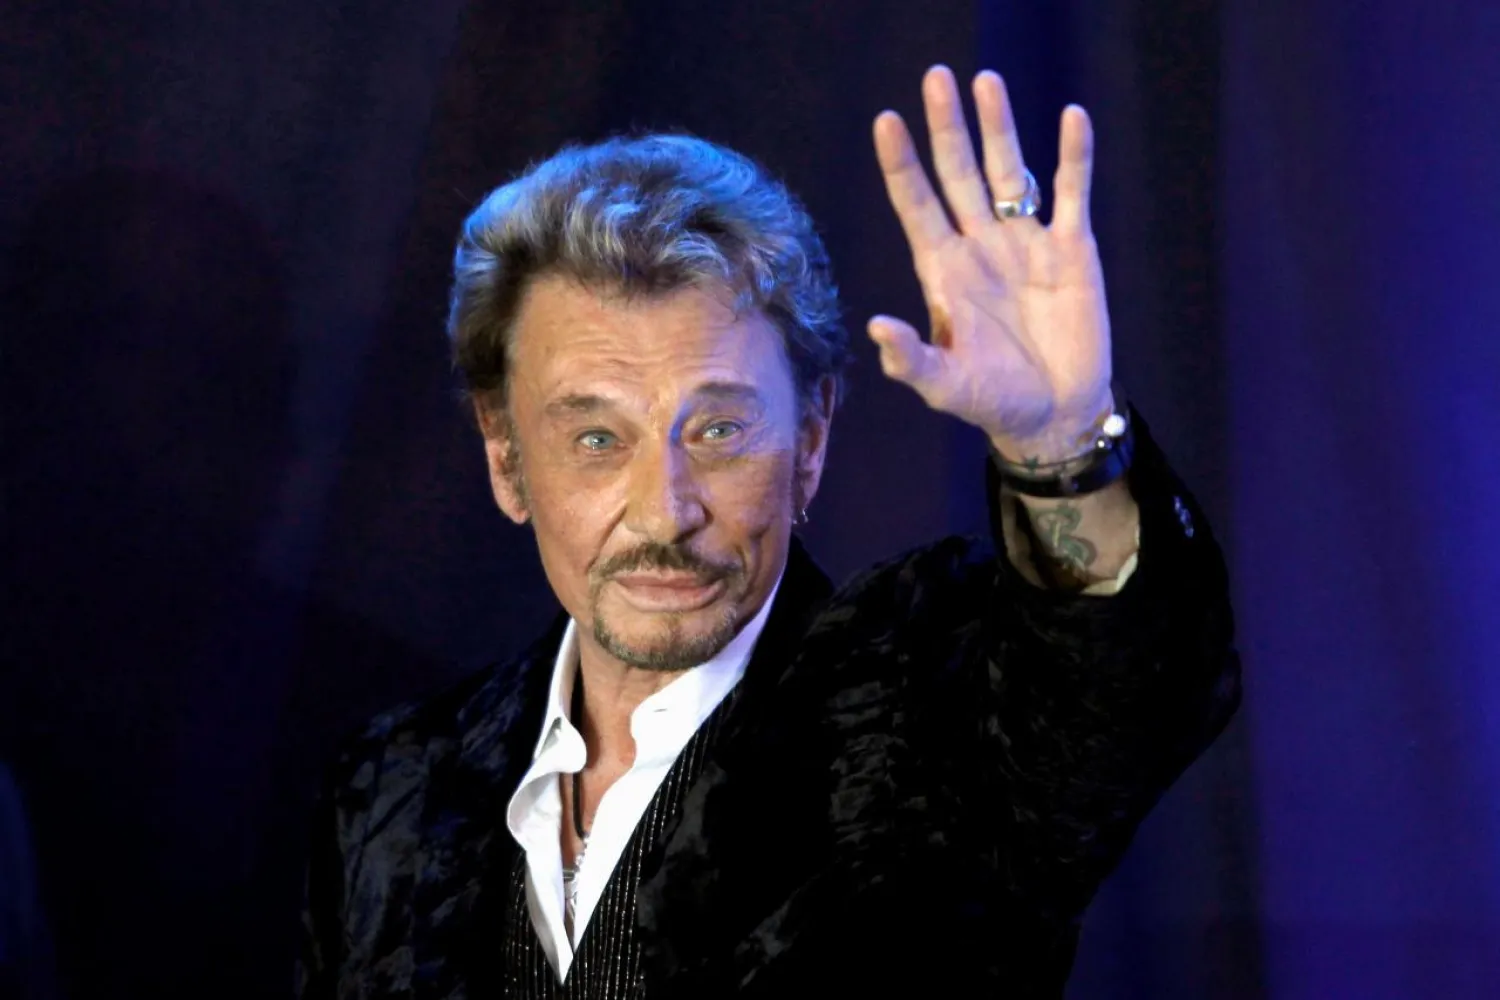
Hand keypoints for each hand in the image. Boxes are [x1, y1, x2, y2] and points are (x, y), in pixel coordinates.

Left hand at [870, 66, 1112, 462]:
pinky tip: (1073, 118)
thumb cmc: (993, 401)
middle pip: (958, 173)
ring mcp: (1025, 242)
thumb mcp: (944, 387)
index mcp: (943, 271)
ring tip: (986, 80)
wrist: (1055, 414)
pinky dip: (1073, 158)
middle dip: (947, 127)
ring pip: (1008, 171)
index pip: (916, 205)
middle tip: (936, 76)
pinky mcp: (1071, 250)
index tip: (886, 121)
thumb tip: (876, 327)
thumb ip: (911, 359)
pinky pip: (1071, 193)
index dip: (901, 164)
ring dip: (999, 127)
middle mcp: (980, 245)